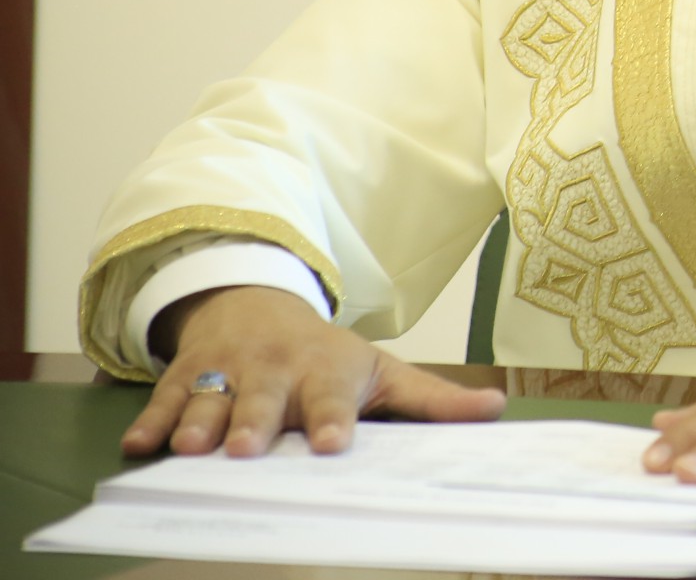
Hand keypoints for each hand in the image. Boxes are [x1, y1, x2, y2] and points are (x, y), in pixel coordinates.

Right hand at [120, 285, 504, 458]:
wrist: (258, 306)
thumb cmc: (328, 356)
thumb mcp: (382, 370)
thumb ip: (433, 399)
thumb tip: (497, 409)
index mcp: (326, 371)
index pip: (332, 398)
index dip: (332, 420)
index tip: (333, 444)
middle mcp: (275, 369)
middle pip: (264, 400)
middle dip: (253, 423)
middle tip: (245, 449)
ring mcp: (227, 370)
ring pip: (210, 399)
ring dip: (199, 422)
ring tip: (191, 449)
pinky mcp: (186, 375)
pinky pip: (165, 398)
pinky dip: (151, 420)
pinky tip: (138, 444)